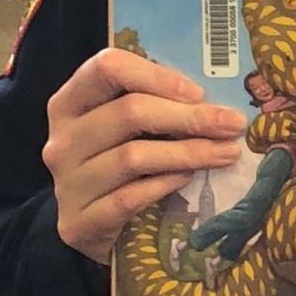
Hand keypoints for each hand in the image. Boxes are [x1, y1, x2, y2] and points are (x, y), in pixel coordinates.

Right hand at [44, 48, 247, 264]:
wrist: (88, 227)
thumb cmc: (115, 164)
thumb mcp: (124, 129)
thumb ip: (152, 105)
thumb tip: (213, 98)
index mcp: (69, 103)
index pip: (106, 67)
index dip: (156, 75)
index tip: (198, 92)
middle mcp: (62, 140)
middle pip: (128, 113)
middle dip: (189, 117)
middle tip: (232, 124)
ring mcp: (66, 184)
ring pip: (133, 157)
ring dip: (188, 152)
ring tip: (226, 153)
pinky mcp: (78, 223)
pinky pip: (129, 198)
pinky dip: (165, 184)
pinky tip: (190, 179)